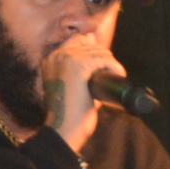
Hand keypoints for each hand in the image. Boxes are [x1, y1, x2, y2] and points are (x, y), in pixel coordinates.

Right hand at [40, 31, 128, 155]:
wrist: (63, 129)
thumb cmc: (70, 113)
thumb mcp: (74, 87)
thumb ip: (84, 72)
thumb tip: (102, 58)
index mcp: (51, 59)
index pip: (77, 39)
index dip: (94, 49)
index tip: (104, 64)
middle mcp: (56, 55)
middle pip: (89, 43)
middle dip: (104, 58)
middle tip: (111, 74)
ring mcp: (66, 59)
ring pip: (99, 51)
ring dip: (110, 63)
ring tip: (115, 76)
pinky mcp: (77, 66)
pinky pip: (104, 59)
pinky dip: (115, 67)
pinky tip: (118, 75)